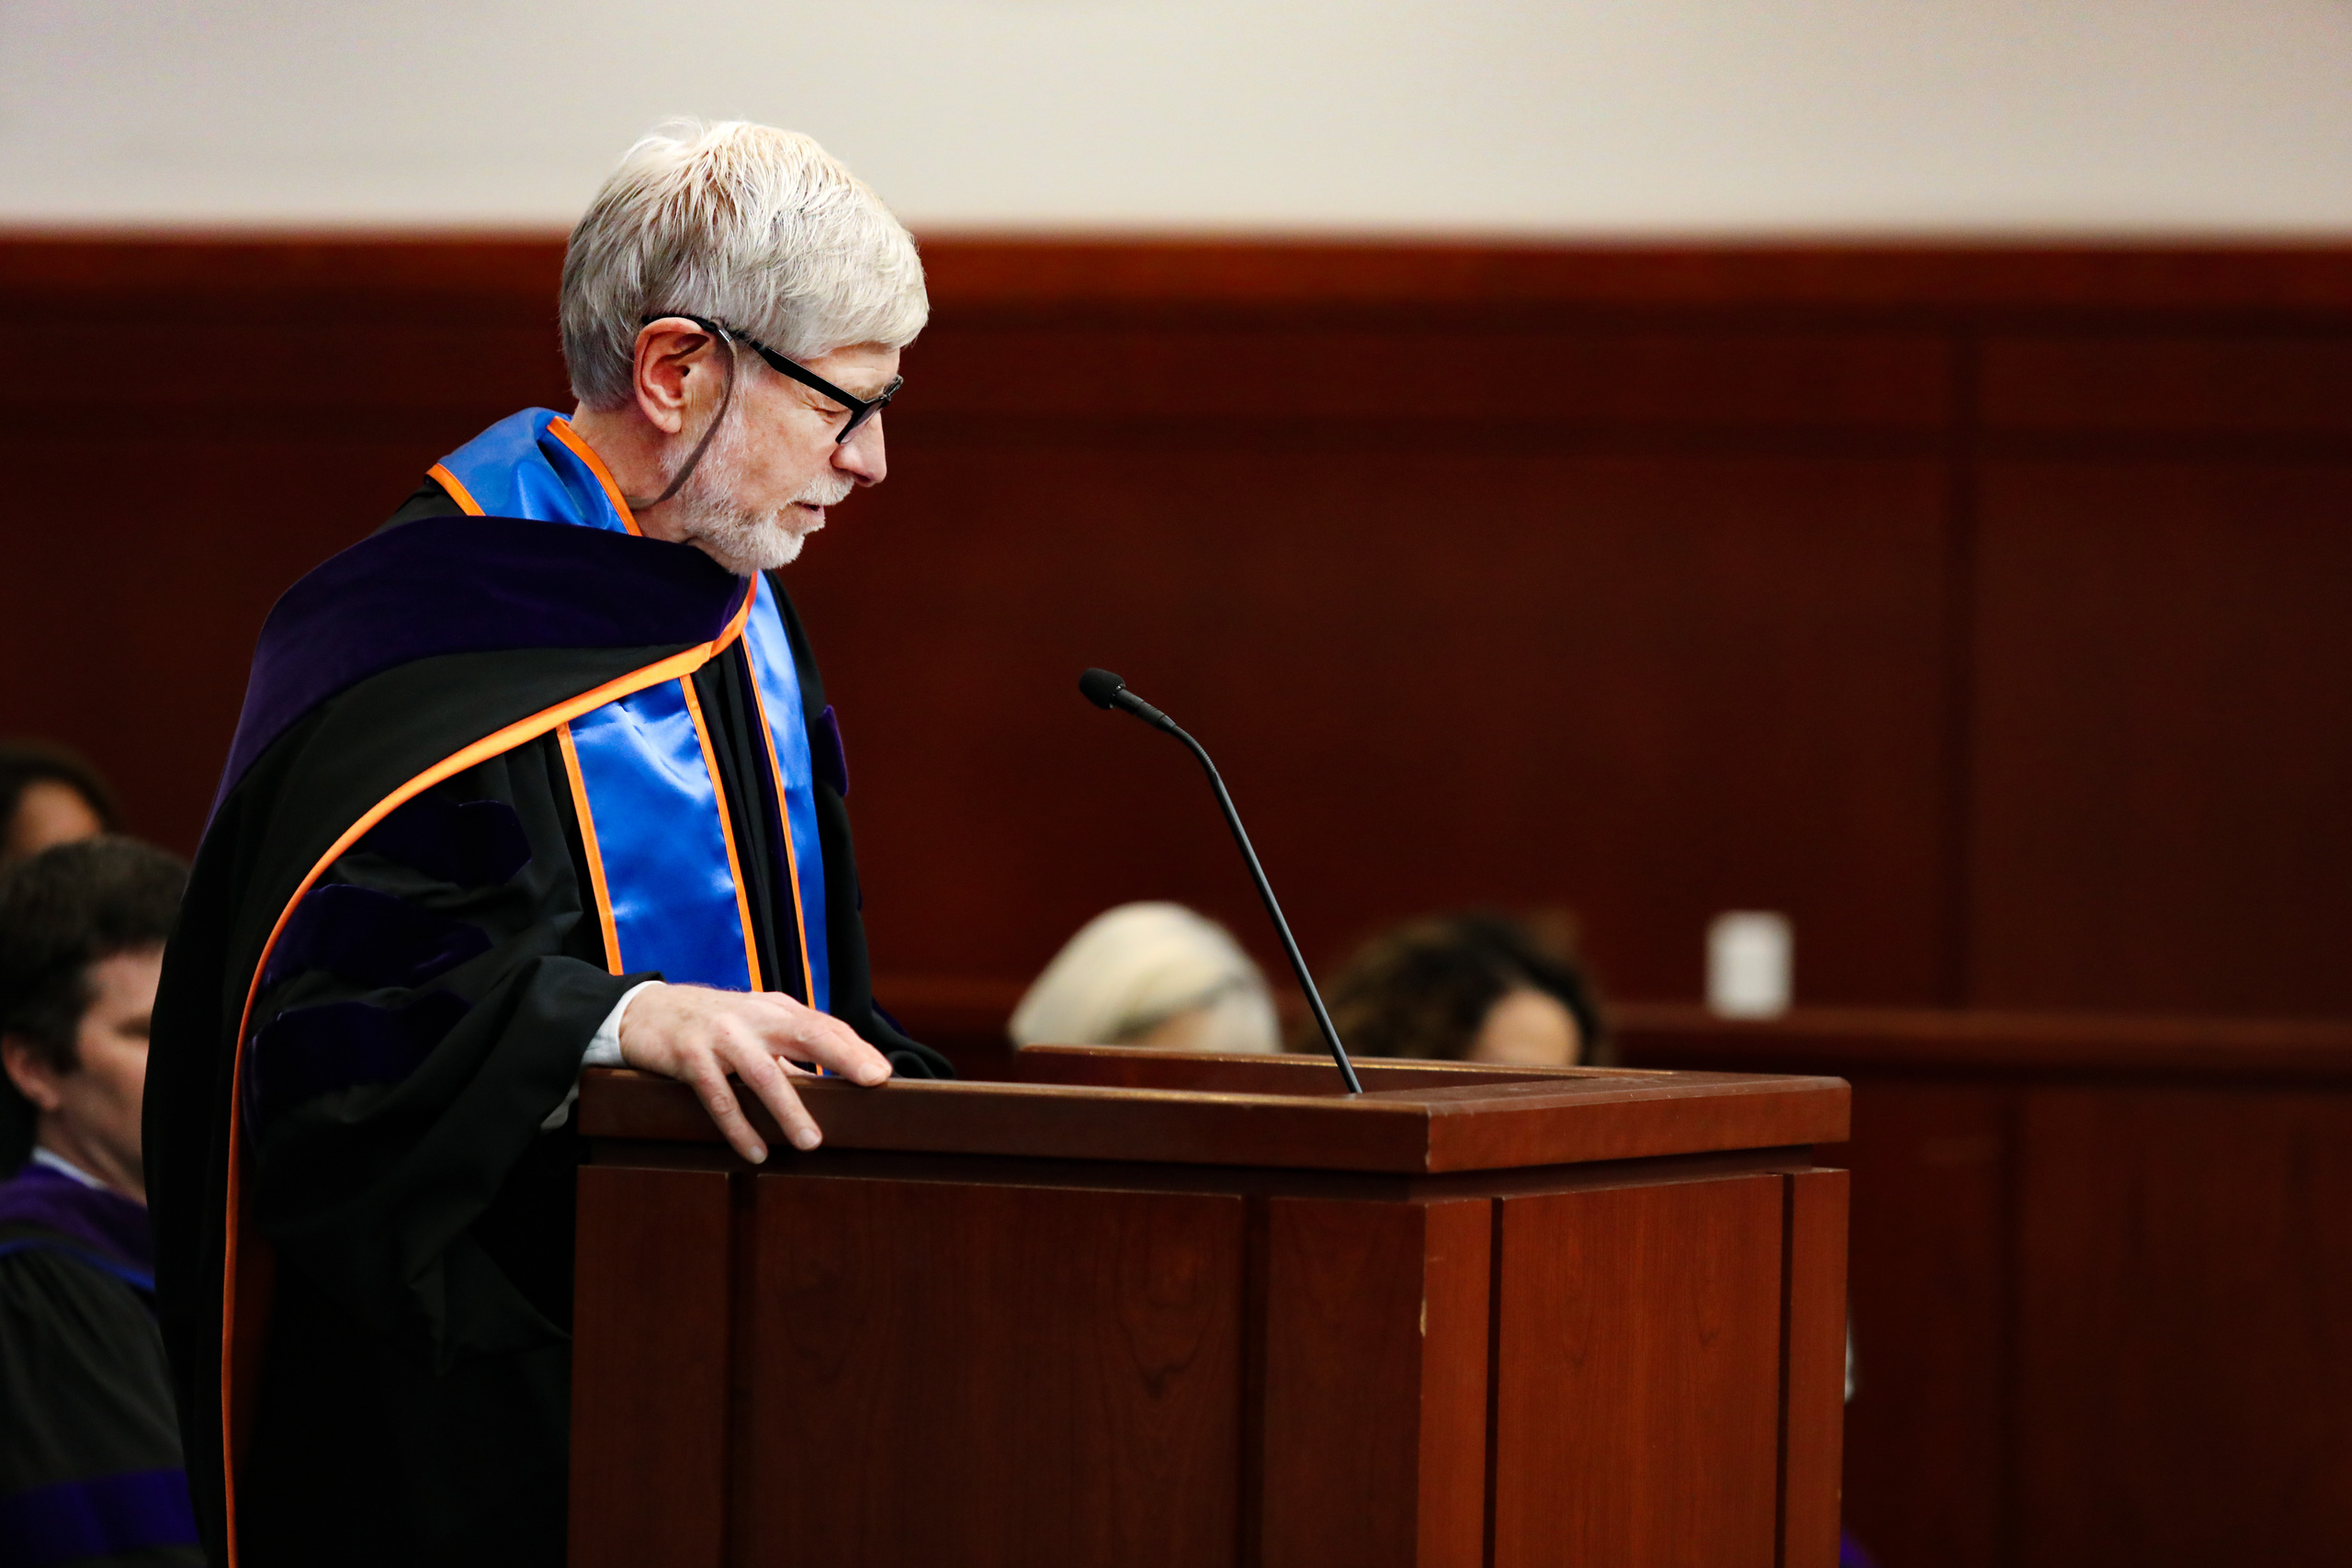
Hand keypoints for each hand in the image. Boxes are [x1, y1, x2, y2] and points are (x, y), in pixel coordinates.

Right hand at [616, 983, 890, 1160]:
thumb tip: (839, 1086)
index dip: (856, 1048)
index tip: (883, 1074)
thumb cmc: (715, 1025)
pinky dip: (739, 1127)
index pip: (825, 1026)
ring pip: (764, 1074)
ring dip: (790, 1110)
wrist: (647, 1011)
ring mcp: (722, 1037)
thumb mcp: (757, 1029)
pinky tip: (756, 1152)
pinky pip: (719, 1097)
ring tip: (810, 1143)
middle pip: (807, 1034)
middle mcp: (754, 1018)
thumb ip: (794, 1054)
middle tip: (873, 1082)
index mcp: (777, 1010)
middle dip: (843, 1057)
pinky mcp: (690, 1057)